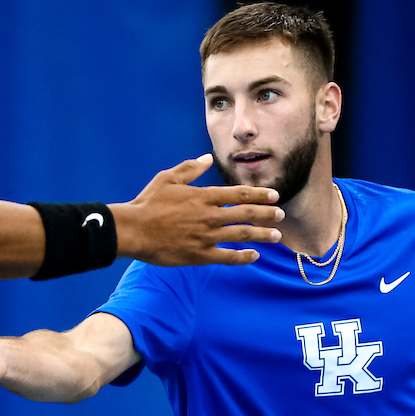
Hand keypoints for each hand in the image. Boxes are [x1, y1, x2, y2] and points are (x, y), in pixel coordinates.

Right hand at [110, 153, 283, 265]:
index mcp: (204, 196)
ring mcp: (206, 236)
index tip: (274, 196)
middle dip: (267, 214)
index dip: (259, 194)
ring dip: (262, 235)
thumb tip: (207, 159)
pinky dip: (242, 256)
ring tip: (276, 236)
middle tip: (280, 215)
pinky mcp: (199, 255)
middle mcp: (210, 216)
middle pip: (247, 214)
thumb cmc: (148, 203)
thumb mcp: (167, 178)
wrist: (134, 230)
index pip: (239, 194)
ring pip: (242, 235)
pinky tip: (253, 256)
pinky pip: (227, 256)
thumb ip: (190, 168)